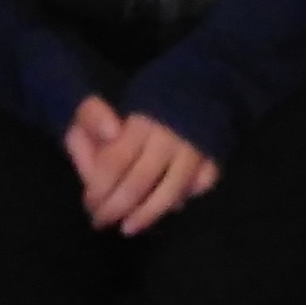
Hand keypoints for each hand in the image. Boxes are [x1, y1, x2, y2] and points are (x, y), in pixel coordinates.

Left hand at [63, 97, 221, 233]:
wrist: (202, 77)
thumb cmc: (146, 95)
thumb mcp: (110, 98)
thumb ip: (94, 118)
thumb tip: (108, 135)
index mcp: (142, 120)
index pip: (114, 163)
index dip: (98, 189)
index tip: (89, 204)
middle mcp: (171, 136)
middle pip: (139, 183)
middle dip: (115, 208)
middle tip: (101, 223)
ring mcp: (196, 148)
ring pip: (171, 193)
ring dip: (147, 215)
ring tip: (129, 227)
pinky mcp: (216, 153)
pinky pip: (203, 184)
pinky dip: (187, 197)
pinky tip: (170, 205)